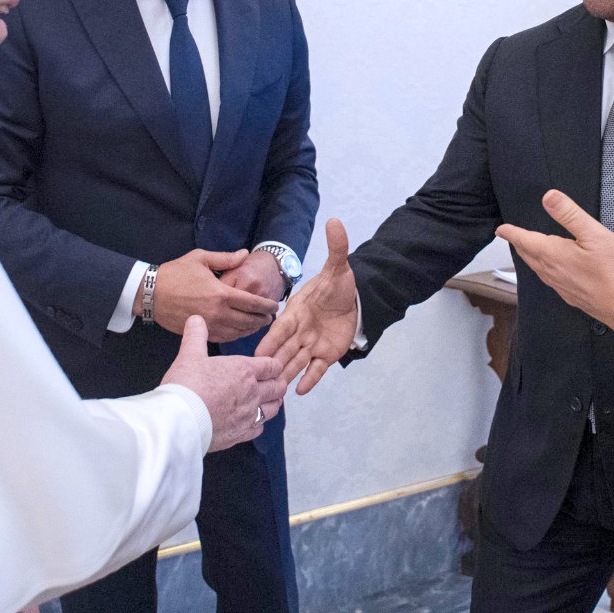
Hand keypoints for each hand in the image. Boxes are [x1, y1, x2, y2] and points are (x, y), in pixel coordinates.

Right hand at [143, 249, 279, 341]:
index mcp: (221, 293)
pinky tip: (240, 331)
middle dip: (262, 320)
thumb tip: (245, 254)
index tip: (274, 306)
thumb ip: (226, 258)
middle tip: (269, 318)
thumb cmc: (175, 273)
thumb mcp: (201, 259)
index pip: (252, 303)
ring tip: (258, 325)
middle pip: (248, 321)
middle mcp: (218, 312)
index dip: (266, 306)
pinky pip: (224, 338)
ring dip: (250, 329)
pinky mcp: (200, 332)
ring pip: (238, 332)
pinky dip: (236, 336)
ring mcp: (209, 325)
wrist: (151, 293)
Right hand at [162, 315, 284, 451]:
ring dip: (272, 403)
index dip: (273, 365)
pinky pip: (259, 428)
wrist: (180, 419)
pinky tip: (251, 422)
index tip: (270, 366)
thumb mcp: (189, 354)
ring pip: (273, 409)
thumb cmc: (186, 385)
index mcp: (244, 370)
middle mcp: (252, 392)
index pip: (272, 365)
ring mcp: (248, 415)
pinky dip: (258, 424)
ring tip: (267, 401)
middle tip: (272, 383)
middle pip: (278, 387)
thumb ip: (196, 335)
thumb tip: (196, 319)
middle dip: (277, 383)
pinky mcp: (241, 434)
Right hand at [257, 219, 355, 393]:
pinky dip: (309, 379)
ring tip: (274, 390)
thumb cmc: (339, 285)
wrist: (355, 302)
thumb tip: (335, 221)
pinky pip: (316, 369)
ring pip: (296, 362)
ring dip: (286, 374)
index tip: (257, 351)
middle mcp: (300, 331)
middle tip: (259, 377)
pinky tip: (300, 391)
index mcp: (296, 312)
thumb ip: (336, 248)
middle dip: (273, 362)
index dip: (271, 339)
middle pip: (284, 349)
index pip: (281, 328)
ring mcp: (312, 344)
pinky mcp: (326, 355)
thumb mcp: (339, 267)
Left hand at [495, 191, 613, 335]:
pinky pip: (550, 280)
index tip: (501, 230)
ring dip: (530, 258)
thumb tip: (549, 197)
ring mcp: (561, 287)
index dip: (511, 233)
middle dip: (519, 244)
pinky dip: (543, 270)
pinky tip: (552, 271)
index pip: (524, 240)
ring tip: (527, 251)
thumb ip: (569, 215)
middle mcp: (552, 272)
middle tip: (511, 237)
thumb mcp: (595, 234)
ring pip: (538, 269)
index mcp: (554, 255)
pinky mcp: (572, 296)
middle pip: (528, 256)